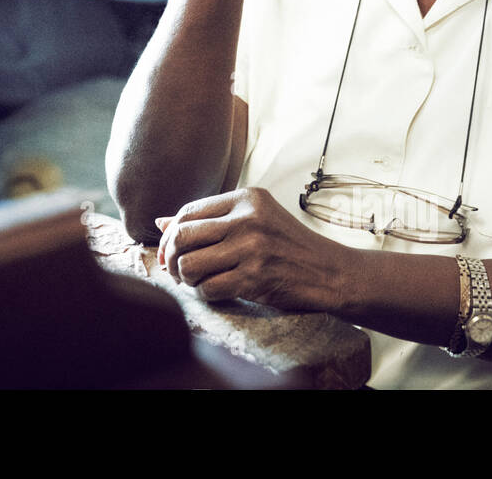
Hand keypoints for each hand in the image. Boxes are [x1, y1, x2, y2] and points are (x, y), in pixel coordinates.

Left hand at [154, 187, 349, 312]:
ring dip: (185, 279)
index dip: (169, 234)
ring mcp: (252, 248)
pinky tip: (213, 291)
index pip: (187, 211)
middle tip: (175, 270)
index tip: (168, 250)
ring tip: (195, 281)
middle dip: (170, 257)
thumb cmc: (288, 246)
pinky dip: (204, 294)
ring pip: (190, 264)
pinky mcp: (255, 278)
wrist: (331, 272)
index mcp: (246, 197)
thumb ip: (210, 219)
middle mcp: (247, 218)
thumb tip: (160, 222)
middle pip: (182, 236)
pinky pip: (208, 288)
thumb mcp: (255, 219)